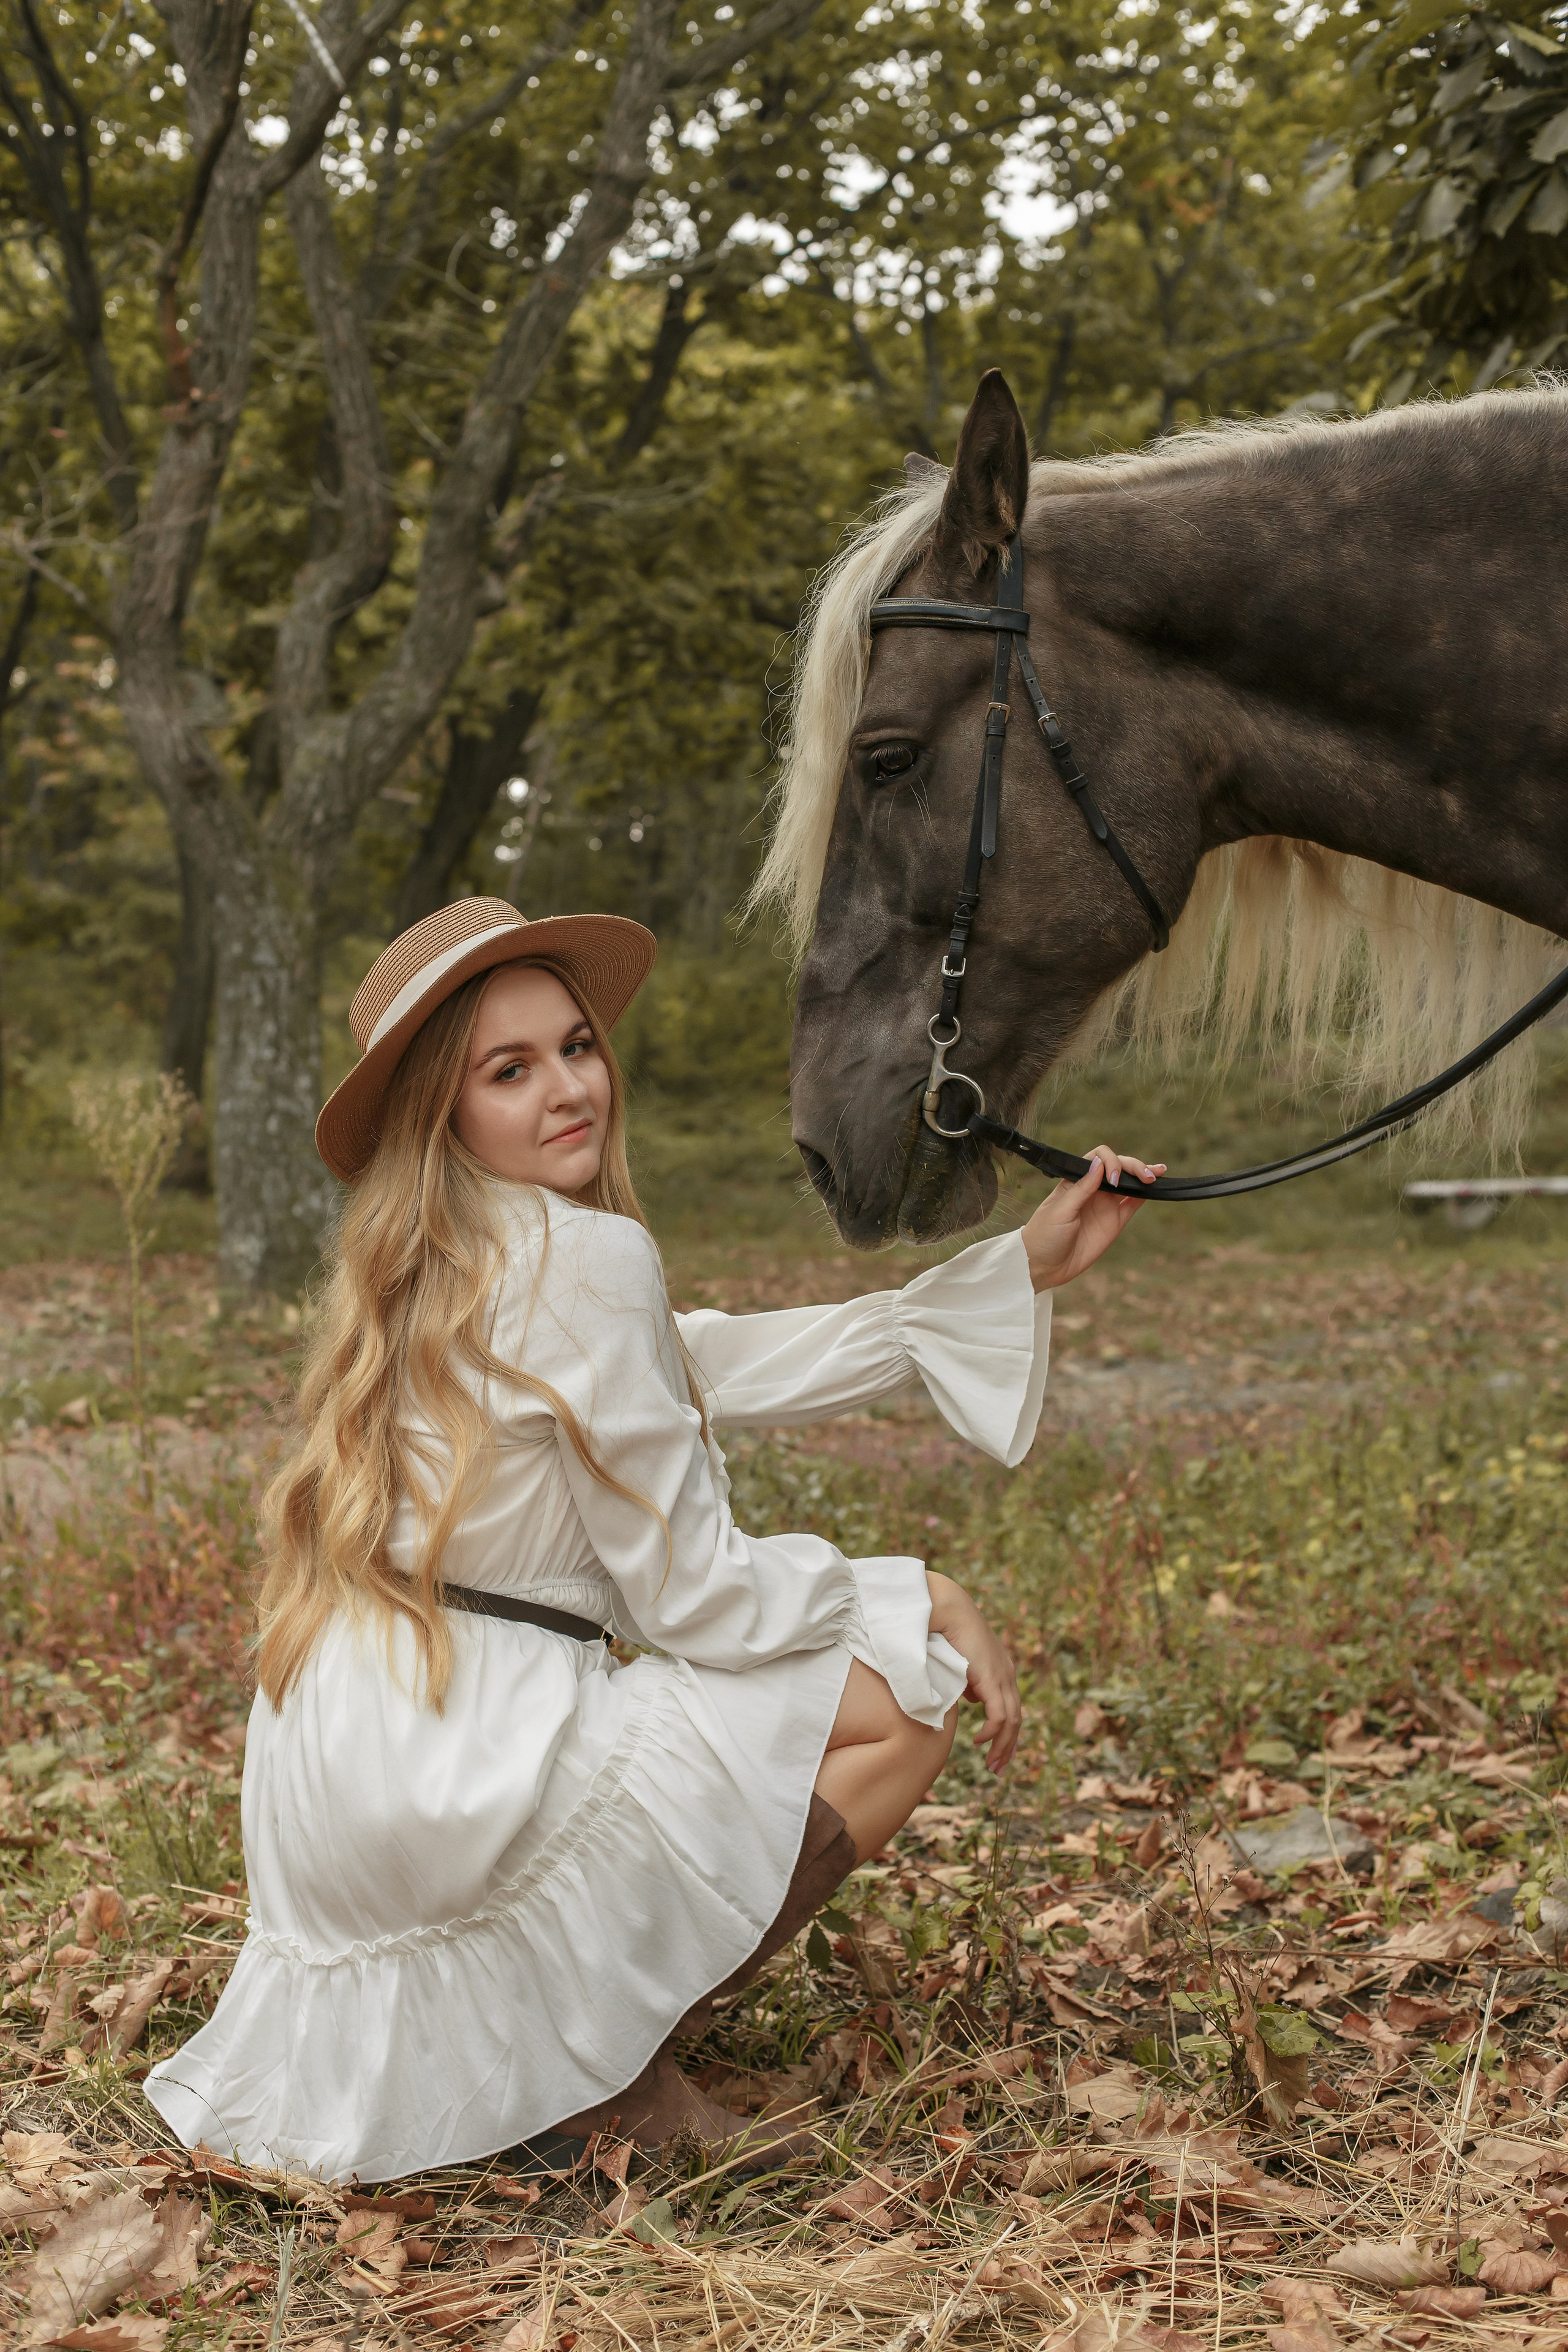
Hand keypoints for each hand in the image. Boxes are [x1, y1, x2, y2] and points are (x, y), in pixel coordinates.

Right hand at [926, 1573, 1020, 1772]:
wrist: (946, 1608)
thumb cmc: (947, 1631)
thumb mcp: (961, 1663)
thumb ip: (970, 1681)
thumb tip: (972, 1698)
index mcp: (1002, 1670)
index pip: (1012, 1708)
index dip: (1007, 1733)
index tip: (998, 1752)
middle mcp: (1007, 1674)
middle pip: (1016, 1718)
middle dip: (1008, 1746)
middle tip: (998, 1768)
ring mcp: (1002, 1675)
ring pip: (1011, 1721)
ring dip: (1003, 1746)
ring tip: (992, 1765)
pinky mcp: (991, 1677)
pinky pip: (999, 1714)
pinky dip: (993, 1732)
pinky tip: (981, 1741)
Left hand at [1020, 1143, 1165, 1292]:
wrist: (1044, 1266)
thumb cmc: (1044, 1235)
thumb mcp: (1060, 1211)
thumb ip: (1081, 1188)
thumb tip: (1099, 1164)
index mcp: (1076, 1181)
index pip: (1098, 1158)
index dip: (1110, 1161)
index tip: (1113, 1177)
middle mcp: (1092, 1190)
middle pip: (1118, 1168)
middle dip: (1133, 1166)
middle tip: (1147, 1175)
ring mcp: (1104, 1205)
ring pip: (1128, 1184)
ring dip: (1142, 1176)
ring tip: (1158, 1173)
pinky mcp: (1114, 1222)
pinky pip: (1132, 1205)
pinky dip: (1144, 1196)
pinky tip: (1154, 1189)